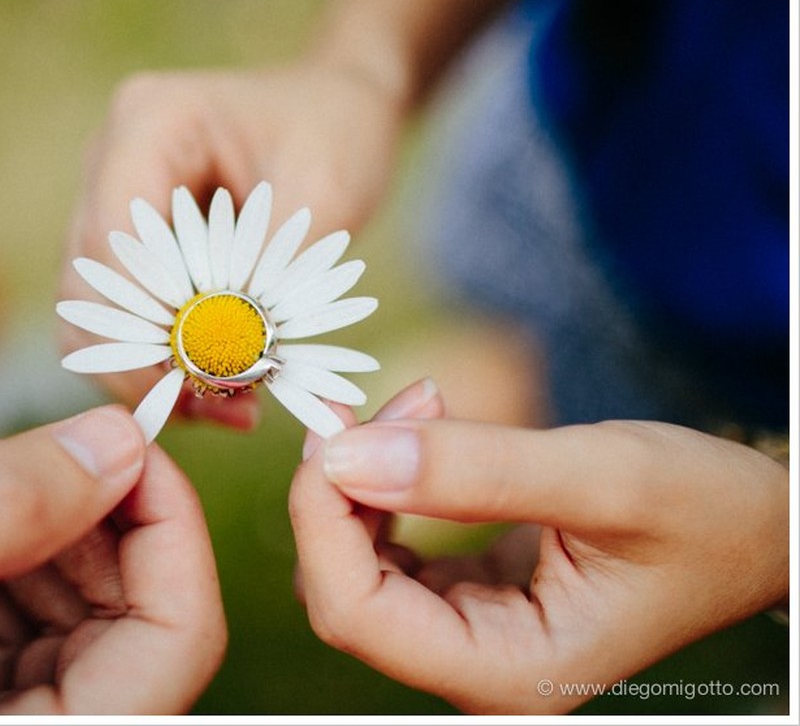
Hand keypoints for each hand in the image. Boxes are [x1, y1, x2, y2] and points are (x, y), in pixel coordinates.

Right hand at [0, 406, 225, 714]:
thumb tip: (117, 442)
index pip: (177, 644)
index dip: (172, 528)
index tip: (129, 437)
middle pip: (143, 626)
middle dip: (104, 523)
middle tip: (38, 452)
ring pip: (92, 622)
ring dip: (56, 539)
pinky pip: (37, 635)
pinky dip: (16, 566)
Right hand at [60, 61, 402, 427]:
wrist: (331, 110)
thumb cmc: (333, 131)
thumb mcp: (326, 189)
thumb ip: (273, 266)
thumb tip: (230, 352)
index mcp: (150, 121)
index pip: (115, 236)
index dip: (148, 315)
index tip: (204, 375)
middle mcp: (108, 159)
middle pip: (89, 284)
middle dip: (146, 358)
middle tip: (222, 406)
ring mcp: (106, 203)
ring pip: (91, 313)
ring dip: (147, 371)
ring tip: (225, 407)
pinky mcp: (122, 246)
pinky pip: (115, 319)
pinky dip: (156, 363)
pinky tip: (216, 388)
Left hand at [289, 381, 788, 713]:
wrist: (759, 529)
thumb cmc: (708, 511)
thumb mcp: (605, 476)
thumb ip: (475, 471)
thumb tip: (345, 455)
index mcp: (505, 673)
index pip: (354, 612)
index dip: (320, 517)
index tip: (333, 427)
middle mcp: (476, 670)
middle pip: (342, 591)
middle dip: (338, 490)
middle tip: (376, 402)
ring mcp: (468, 638)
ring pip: (354, 567)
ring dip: (359, 482)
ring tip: (418, 405)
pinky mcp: (466, 599)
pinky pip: (386, 551)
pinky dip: (385, 487)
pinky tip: (420, 436)